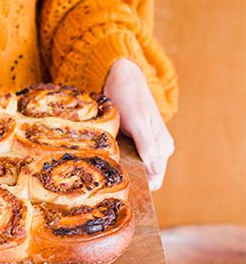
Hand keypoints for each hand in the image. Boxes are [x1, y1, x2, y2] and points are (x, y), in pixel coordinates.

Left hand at [103, 59, 173, 190]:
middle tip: (104, 176)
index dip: (139, 185)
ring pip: (132, 167)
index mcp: (163, 147)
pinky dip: (115, 158)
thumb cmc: (131, 97)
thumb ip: (147, 145)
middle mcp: (155, 149)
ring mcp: (143, 145)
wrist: (122, 77)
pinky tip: (102, 157)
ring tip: (101, 167)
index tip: (118, 185)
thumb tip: (154, 171)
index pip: (155, 179)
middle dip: (127, 178)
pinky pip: (124, 156)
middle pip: (143, 175)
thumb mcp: (138, 121)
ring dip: (119, 168)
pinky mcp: (131, 140)